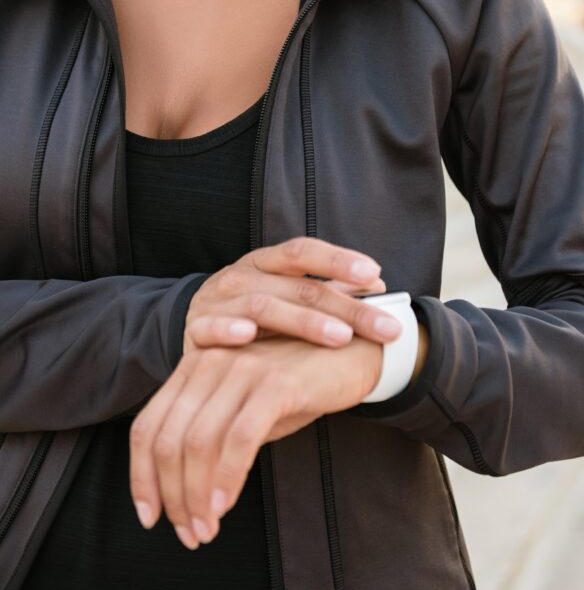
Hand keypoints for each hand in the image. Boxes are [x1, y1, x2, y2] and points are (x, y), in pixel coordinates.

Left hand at [129, 333, 382, 548]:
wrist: (356, 352)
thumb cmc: (299, 385)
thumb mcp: (246, 406)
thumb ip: (212, 433)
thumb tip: (182, 493)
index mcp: (195, 365)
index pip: (148, 425)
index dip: (141, 478)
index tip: (151, 517)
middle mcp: (212, 362)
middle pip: (168, 440)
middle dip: (172, 497)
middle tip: (189, 535)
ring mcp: (244, 369)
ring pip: (199, 443)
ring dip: (197, 497)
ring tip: (207, 530)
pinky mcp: (277, 382)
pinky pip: (239, 438)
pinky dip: (226, 478)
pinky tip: (225, 506)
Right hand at [183, 236, 401, 353]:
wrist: (192, 327)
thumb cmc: (252, 310)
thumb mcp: (284, 293)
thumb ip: (327, 289)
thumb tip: (378, 283)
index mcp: (266, 262)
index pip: (304, 252)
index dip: (339, 260)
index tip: (375, 275)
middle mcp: (243, 275)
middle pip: (299, 287)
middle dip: (346, 307)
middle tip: (384, 327)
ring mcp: (218, 301)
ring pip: (263, 306)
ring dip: (304, 322)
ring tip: (341, 337)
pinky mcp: (195, 329)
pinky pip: (211, 327)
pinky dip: (228, 329)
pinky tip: (249, 336)